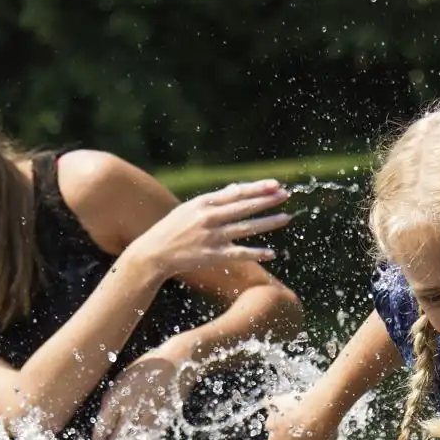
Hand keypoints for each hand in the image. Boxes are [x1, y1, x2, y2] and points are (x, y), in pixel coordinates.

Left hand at [92, 349, 184, 439]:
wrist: (176, 361)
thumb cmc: (148, 366)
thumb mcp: (125, 376)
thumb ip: (113, 395)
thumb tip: (104, 412)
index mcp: (118, 396)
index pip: (104, 423)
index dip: (100, 434)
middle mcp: (131, 408)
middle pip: (118, 435)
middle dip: (115, 439)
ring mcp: (147, 415)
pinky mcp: (163, 419)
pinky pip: (152, 437)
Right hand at [120, 180, 291, 282]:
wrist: (153, 253)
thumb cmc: (172, 229)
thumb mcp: (190, 208)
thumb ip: (215, 200)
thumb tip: (236, 188)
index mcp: (203, 203)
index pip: (236, 192)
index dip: (257, 188)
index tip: (275, 184)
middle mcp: (209, 218)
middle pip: (244, 207)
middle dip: (267, 200)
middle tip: (286, 195)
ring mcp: (211, 237)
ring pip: (246, 228)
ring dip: (268, 223)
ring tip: (286, 218)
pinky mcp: (212, 255)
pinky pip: (239, 254)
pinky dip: (256, 253)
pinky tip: (271, 253)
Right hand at [265, 392, 336, 439]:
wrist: (320, 410)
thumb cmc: (323, 432)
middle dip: (286, 438)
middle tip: (302, 431)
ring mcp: (271, 423)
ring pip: (275, 424)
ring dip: (284, 422)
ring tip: (300, 416)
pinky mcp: (272, 406)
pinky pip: (274, 406)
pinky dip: (281, 406)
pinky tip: (293, 403)